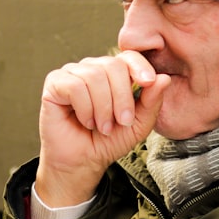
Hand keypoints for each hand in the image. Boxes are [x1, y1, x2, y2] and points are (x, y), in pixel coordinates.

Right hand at [35, 50, 170, 206]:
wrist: (83, 162)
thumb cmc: (109, 141)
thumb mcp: (139, 124)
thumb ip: (152, 101)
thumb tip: (164, 78)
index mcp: (113, 73)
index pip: (128, 56)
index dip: (139, 66)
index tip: (148, 82)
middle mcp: (92, 68)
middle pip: (113, 65)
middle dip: (122, 97)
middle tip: (122, 121)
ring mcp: (72, 73)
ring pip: (94, 75)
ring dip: (103, 107)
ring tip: (102, 126)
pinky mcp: (55, 83)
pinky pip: (75, 86)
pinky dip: (85, 108)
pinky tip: (86, 121)